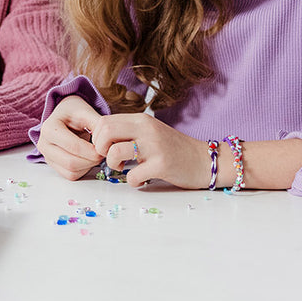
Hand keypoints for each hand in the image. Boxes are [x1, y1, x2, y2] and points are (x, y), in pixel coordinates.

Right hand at [36, 96, 103, 180]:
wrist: (63, 115)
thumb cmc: (73, 112)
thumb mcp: (85, 111)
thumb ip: (97, 124)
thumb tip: (108, 142)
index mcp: (49, 128)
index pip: (73, 146)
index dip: (91, 151)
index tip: (104, 149)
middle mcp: (44, 144)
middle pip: (71, 162)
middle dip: (91, 160)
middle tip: (103, 154)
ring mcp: (47, 156)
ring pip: (71, 172)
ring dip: (88, 166)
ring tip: (96, 154)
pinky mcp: (53, 165)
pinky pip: (70, 175)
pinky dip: (83, 170)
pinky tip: (88, 159)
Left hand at [91, 114, 209, 188]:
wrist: (204, 160)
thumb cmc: (173, 149)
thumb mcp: (149, 132)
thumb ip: (128, 131)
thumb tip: (100, 136)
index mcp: (141, 120)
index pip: (104, 121)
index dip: (97, 137)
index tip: (105, 148)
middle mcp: (146, 129)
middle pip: (105, 131)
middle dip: (100, 148)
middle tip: (110, 157)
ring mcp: (154, 146)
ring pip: (115, 152)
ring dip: (112, 164)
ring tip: (122, 168)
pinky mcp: (162, 165)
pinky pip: (132, 176)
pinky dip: (132, 181)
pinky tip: (140, 179)